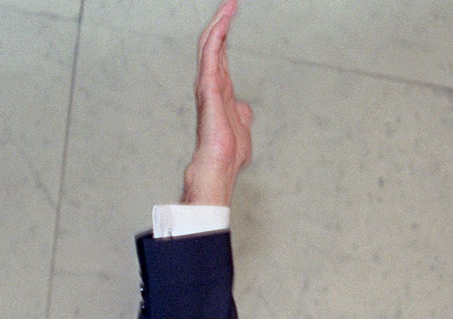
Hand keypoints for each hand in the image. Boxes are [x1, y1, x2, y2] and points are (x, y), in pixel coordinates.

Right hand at [181, 0, 253, 205]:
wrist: (220, 167)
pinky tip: (222, 25)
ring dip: (219, 24)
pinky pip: (211, 59)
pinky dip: (217, 40)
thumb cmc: (229, 154)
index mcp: (220, 91)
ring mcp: (208, 86)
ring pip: (210, 46)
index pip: (222, 56)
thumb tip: (244, 108)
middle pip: (214, 45)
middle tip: (231, 2)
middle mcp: (211, 84)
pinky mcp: (209, 90)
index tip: (232, 15)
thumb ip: (242, 114)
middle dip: (221, 22)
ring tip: (229, 6)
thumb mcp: (242, 128)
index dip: (226, 36)